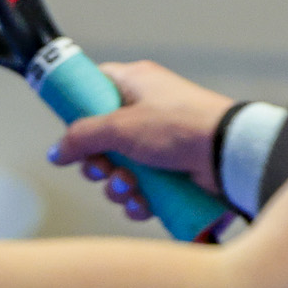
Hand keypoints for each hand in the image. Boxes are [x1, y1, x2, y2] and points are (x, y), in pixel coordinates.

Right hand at [47, 61, 233, 218]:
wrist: (230, 155)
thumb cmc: (183, 126)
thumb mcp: (120, 126)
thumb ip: (81, 136)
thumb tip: (58, 151)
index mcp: (135, 84)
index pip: (92, 87)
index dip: (76, 108)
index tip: (69, 129)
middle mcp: (147, 111)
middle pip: (101, 138)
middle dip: (97, 162)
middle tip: (103, 168)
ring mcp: (161, 143)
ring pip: (119, 169)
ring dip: (117, 185)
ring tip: (129, 188)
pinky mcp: (173, 171)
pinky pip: (141, 189)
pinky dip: (138, 200)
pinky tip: (143, 203)